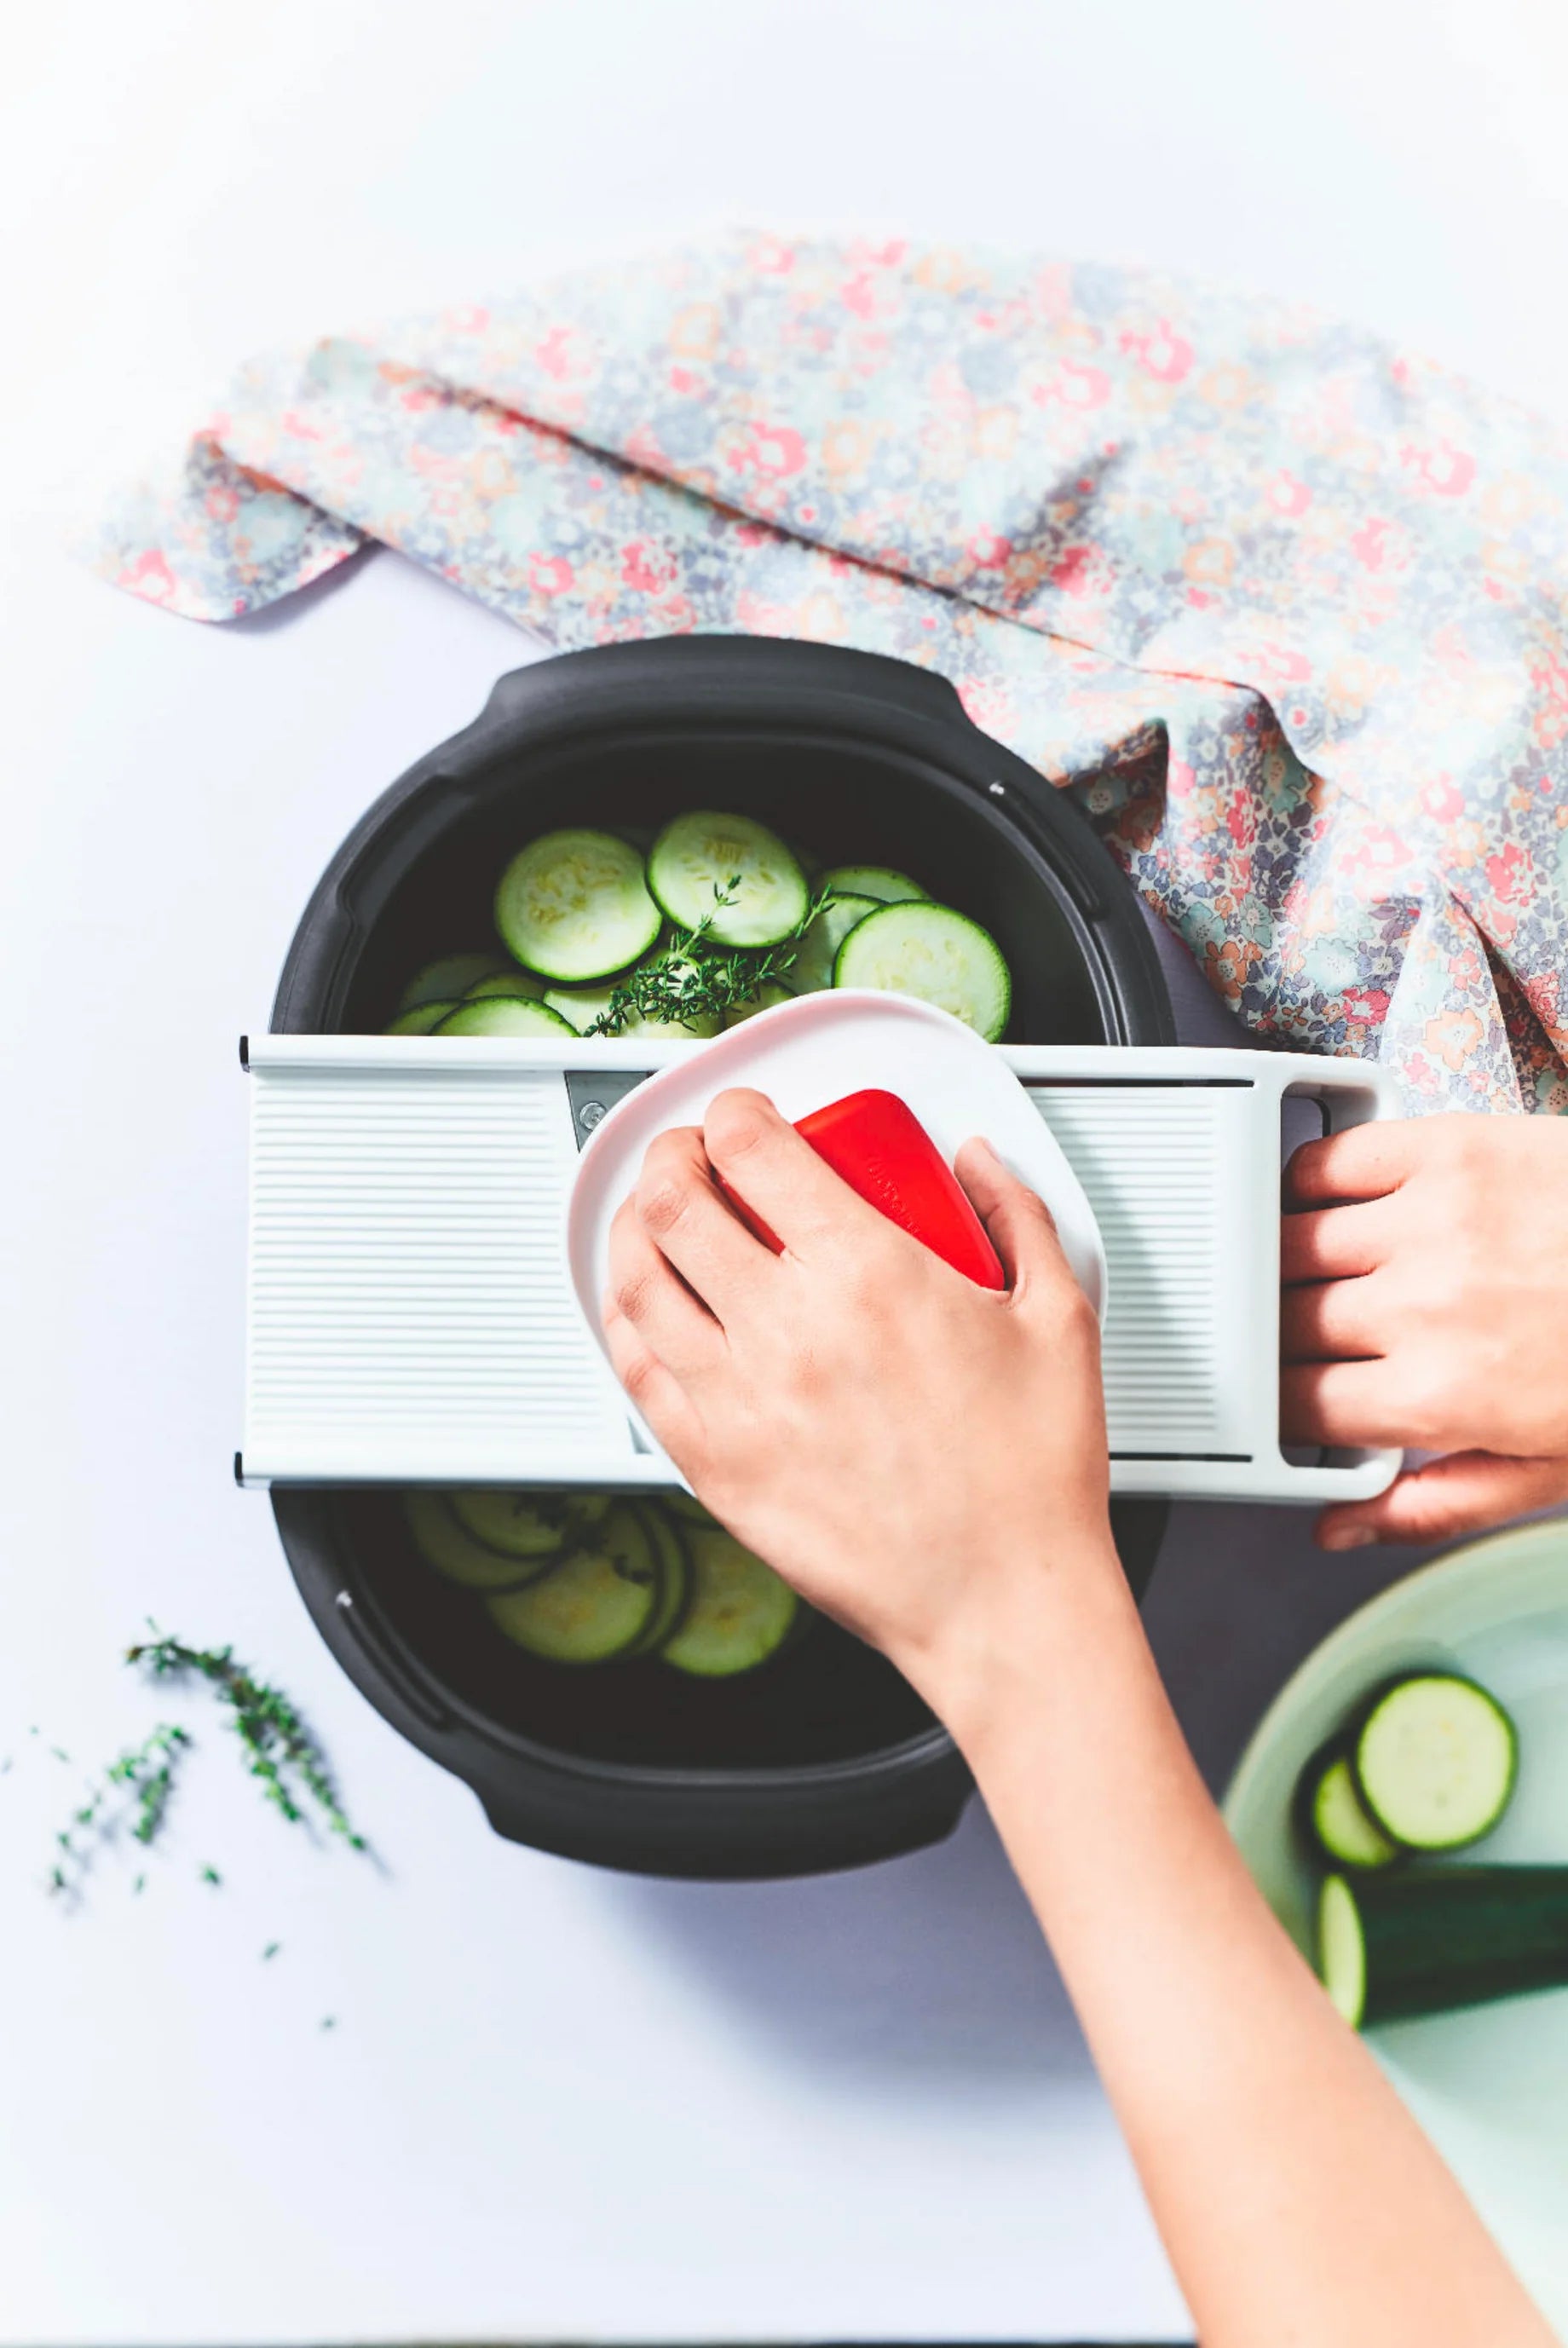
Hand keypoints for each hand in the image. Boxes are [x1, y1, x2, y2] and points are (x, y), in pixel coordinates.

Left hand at [601, 1086, 1119, 1721]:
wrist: (1002, 1601)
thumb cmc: (1028, 1479)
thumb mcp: (1058, 1317)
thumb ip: (1017, 1216)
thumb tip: (980, 1164)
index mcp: (867, 1272)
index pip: (753, 1148)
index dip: (734, 1111)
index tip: (744, 1115)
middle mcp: (786, 1328)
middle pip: (676, 1201)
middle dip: (673, 1155)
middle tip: (690, 1154)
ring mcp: (738, 1400)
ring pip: (638, 1281)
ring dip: (635, 1229)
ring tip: (653, 1217)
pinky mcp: (714, 1465)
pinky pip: (637, 1371)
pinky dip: (627, 1321)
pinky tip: (643, 1309)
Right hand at [1282, 1112, 1567, 1548]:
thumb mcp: (1550, 1469)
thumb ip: (1435, 1502)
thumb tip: (1341, 1528)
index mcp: (1443, 1398)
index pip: (1297, 1406)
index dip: (1285, 1408)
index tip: (1299, 1399)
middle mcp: (1424, 1309)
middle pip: (1285, 1325)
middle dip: (1287, 1340)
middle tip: (1318, 1339)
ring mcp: (1433, 1222)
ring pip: (1293, 1243)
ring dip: (1289, 1264)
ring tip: (1323, 1273)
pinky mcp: (1450, 1150)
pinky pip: (1331, 1161)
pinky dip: (1310, 1181)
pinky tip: (1328, 1203)